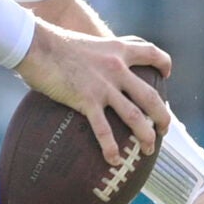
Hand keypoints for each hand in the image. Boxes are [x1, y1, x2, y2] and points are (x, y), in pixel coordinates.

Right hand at [14, 26, 170, 162]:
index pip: (152, 53)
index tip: (166, 74)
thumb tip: (94, 65)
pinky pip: (104, 129)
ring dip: (146, 136)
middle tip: (164, 129)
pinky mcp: (86, 100)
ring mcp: (103, 86)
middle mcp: (117, 68)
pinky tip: (114, 160)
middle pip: (151, 96)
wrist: (36, 44)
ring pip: (135, 116)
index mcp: (117, 49)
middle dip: (162, 117)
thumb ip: (98, 54)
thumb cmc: (53, 42)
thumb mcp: (86, 43)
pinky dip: (111, 148)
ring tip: (147, 150)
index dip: (164, 64)